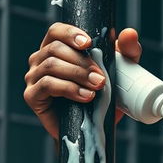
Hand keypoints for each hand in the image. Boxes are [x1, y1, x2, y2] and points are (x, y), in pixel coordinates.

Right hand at [24, 26, 142, 137]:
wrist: (91, 130)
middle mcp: (40, 60)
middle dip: (82, 62)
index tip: (89, 43)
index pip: (56, 32)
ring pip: (52, 65)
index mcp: (56, 49)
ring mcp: (34, 77)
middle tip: (101, 77)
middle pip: (56, 48)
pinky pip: (47, 84)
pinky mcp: (32, 95)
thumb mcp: (118, 72)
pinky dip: (69, 88)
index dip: (70, 33)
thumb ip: (126, 52)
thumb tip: (130, 33)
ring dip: (78, 74)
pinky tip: (86, 96)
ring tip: (97, 87)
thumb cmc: (101, 98)